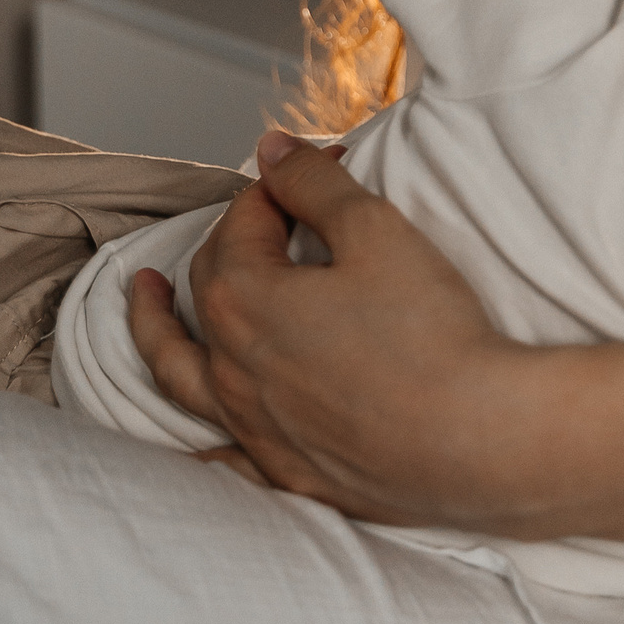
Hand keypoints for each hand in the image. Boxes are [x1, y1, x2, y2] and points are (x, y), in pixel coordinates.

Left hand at [127, 134, 623, 551]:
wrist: (476, 439)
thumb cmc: (430, 332)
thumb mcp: (375, 230)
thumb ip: (312, 183)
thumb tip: (269, 151)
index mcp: (243, 299)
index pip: (242, 222)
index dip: (280, 187)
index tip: (316, 171)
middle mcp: (230, 368)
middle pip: (212, 284)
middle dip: (235, 237)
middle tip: (272, 214)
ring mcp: (252, 427)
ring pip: (181, 371)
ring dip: (158, 327)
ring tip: (146, 298)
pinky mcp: (285, 472)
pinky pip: (220, 454)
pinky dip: (197, 436)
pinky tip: (192, 436)